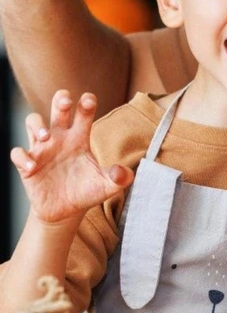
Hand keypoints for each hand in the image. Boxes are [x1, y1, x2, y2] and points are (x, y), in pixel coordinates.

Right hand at [10, 90, 133, 224]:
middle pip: (58, 109)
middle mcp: (61, 139)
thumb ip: (119, 178)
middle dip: (60, 100)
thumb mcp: (107, 186)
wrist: (66, 212)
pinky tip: (32, 167)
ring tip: (46, 137)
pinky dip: (22, 157)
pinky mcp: (27, 166)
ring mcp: (42, 150)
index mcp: (80, 138)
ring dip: (37, 125)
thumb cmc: (87, 191)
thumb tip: (123, 172)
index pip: (83, 113)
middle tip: (66, 102)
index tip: (88, 100)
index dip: (86, 103)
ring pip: (33, 123)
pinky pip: (18, 153)